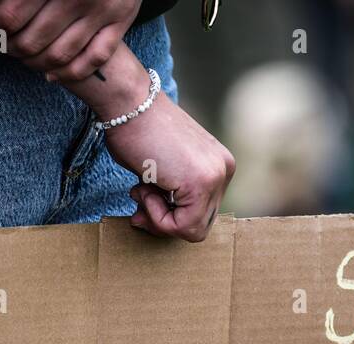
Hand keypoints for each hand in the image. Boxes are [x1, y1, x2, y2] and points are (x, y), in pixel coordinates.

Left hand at [0, 0, 141, 81]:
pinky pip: (92, 59)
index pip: (10, 15)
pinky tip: (50, 74)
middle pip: (31, 41)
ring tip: (20, 56)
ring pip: (58, 55)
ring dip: (33, 63)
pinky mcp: (121, 21)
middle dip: (7, 48)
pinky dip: (69, 73)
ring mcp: (102, 11)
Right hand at [106, 95, 234, 242]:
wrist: (129, 103)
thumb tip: (147, 221)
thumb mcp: (160, 169)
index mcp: (218, 164)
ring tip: (141, 189)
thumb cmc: (135, 130)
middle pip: (199, 224)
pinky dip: (158, 217)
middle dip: (165, 221)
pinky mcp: (201, 183)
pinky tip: (145, 188)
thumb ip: (166, 197)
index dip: (170, 216)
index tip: (143, 200)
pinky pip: (182, 226)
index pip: (201, 212)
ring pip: (192, 230)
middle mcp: (224, 170)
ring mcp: (216, 176)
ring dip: (159, 218)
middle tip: (139, 202)